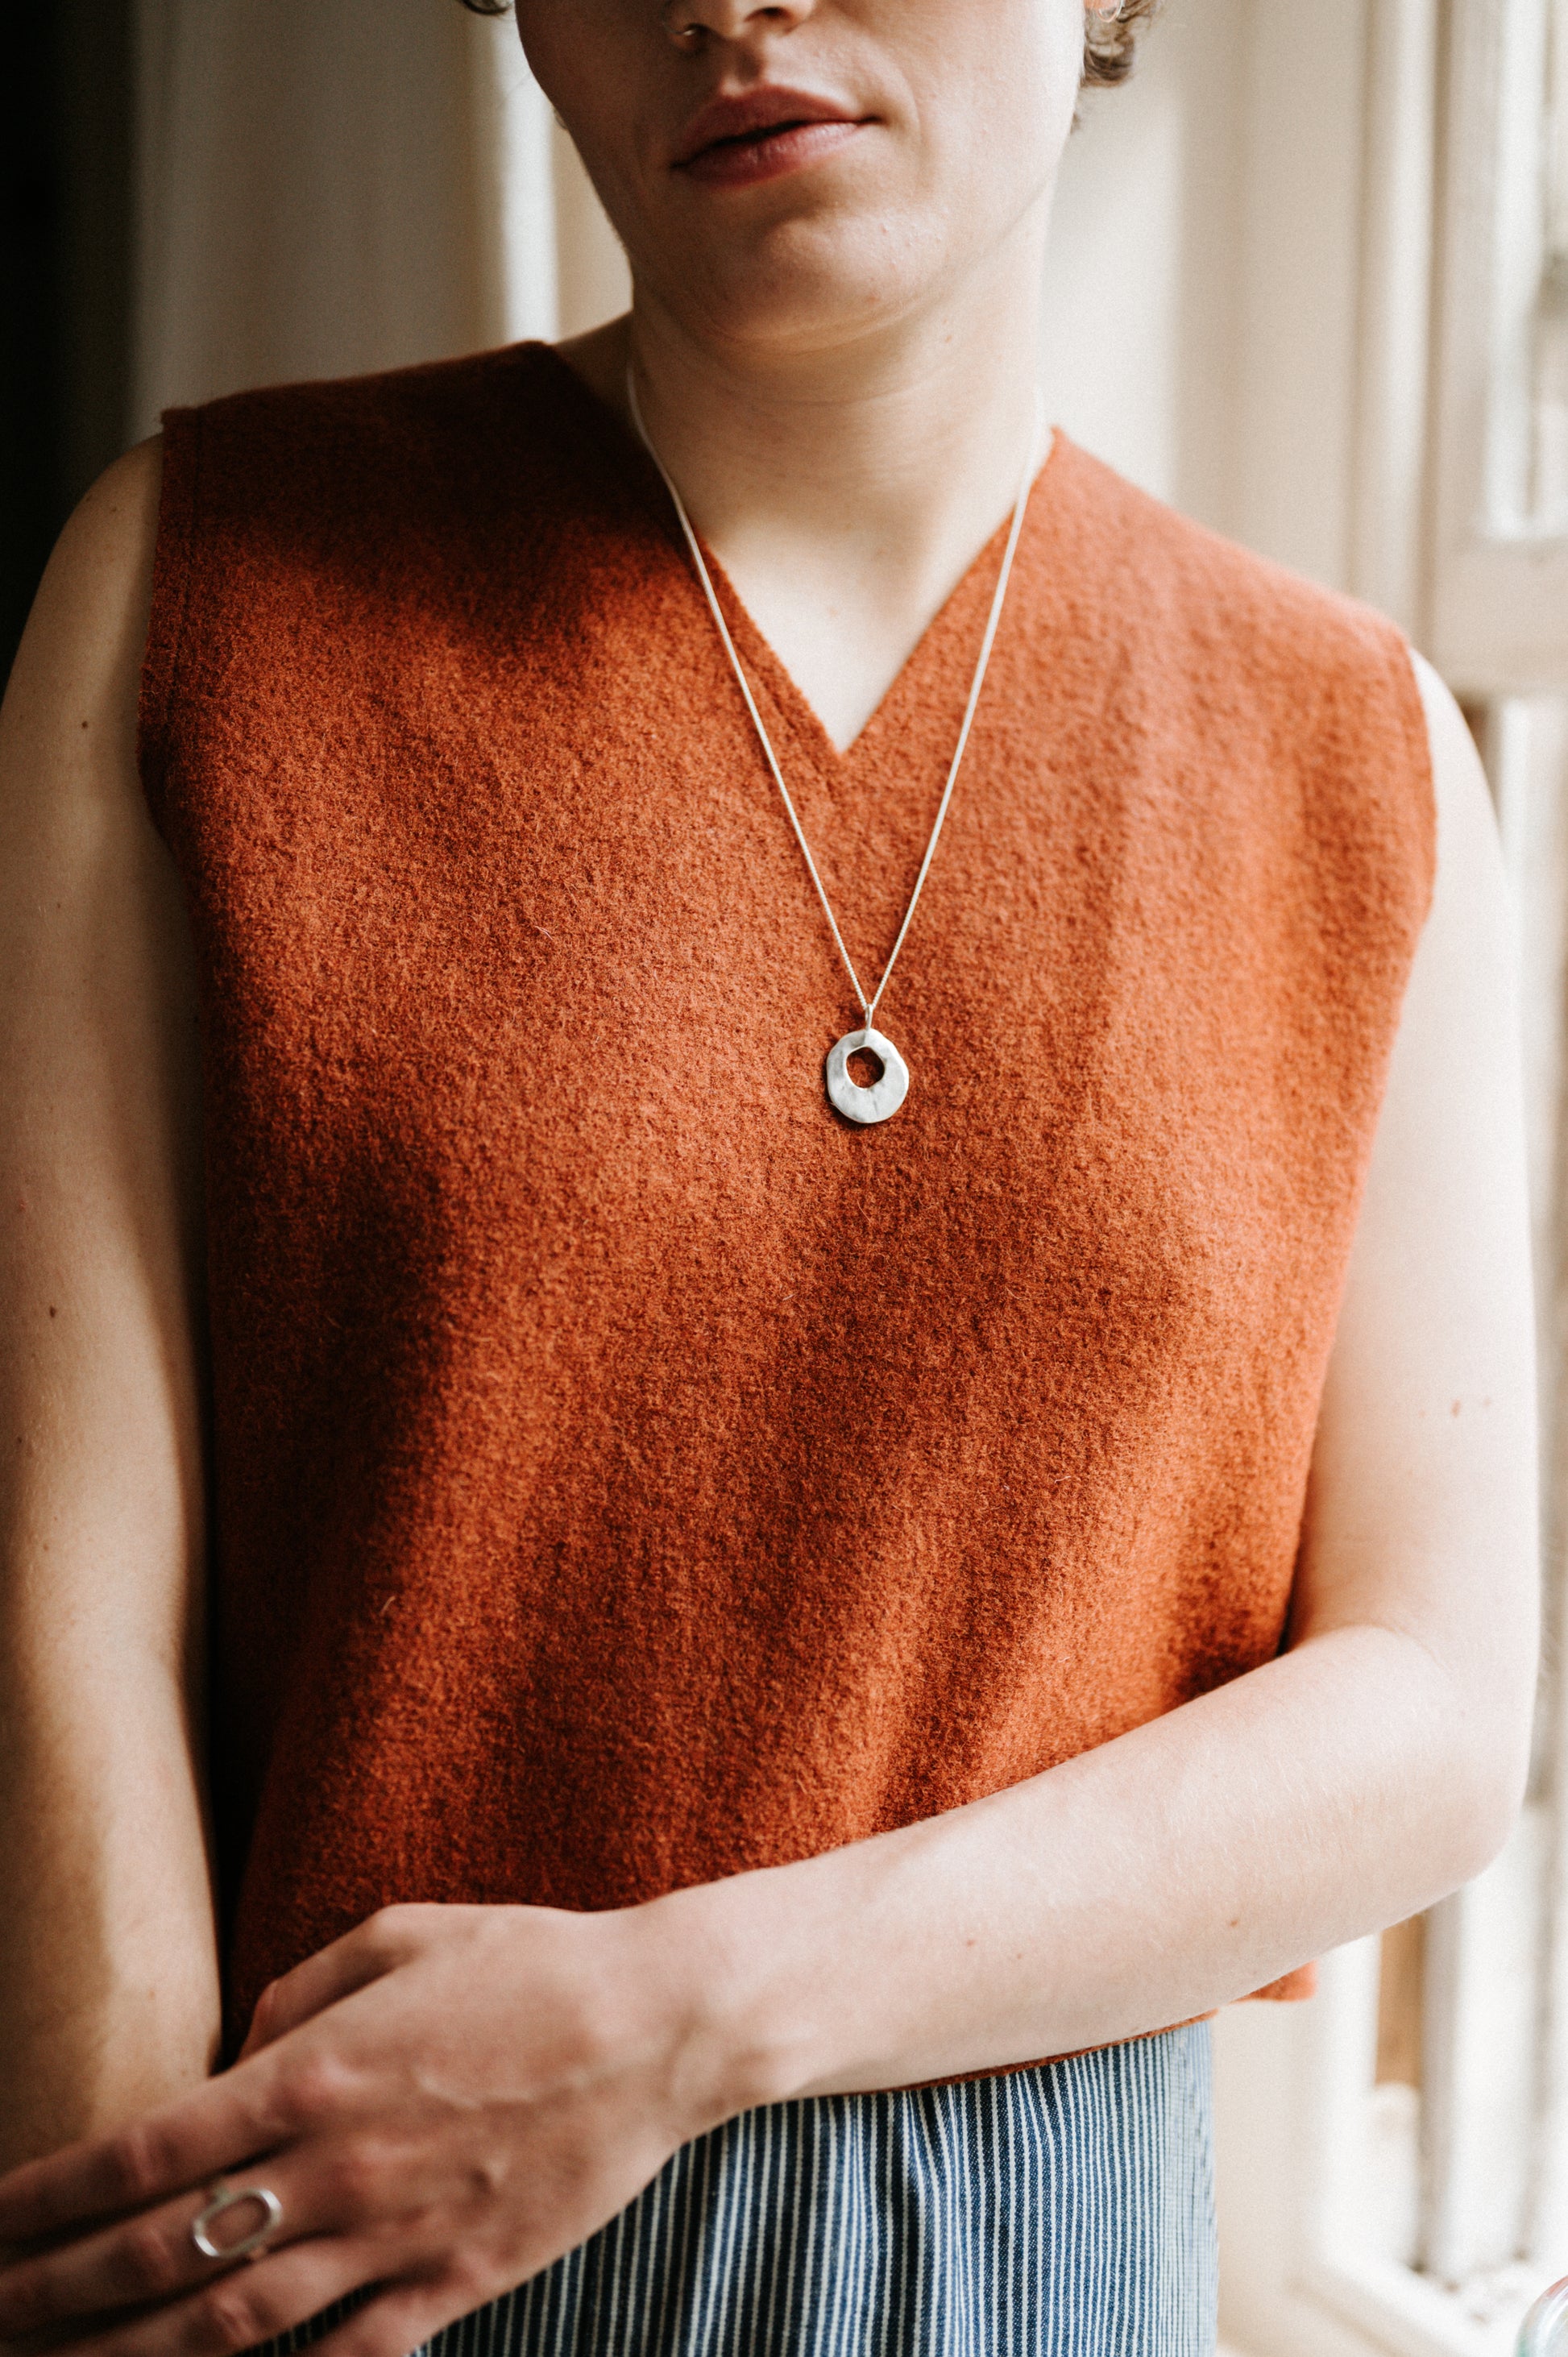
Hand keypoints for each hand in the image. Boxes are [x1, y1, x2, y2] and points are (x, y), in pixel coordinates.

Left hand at [0, 1902, 728, 2356]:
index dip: (48, 2200)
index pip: (144, 2153)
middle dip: (56, 2296)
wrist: (660, 2023)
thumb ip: (296, 1996)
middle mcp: (338, 2164)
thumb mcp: (400, 1934)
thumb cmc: (528, 1959)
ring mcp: (397, 2234)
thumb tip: (234, 2054)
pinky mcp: (458, 2283)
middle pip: (164, 2255)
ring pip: (236, 2329)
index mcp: (313, 2070)